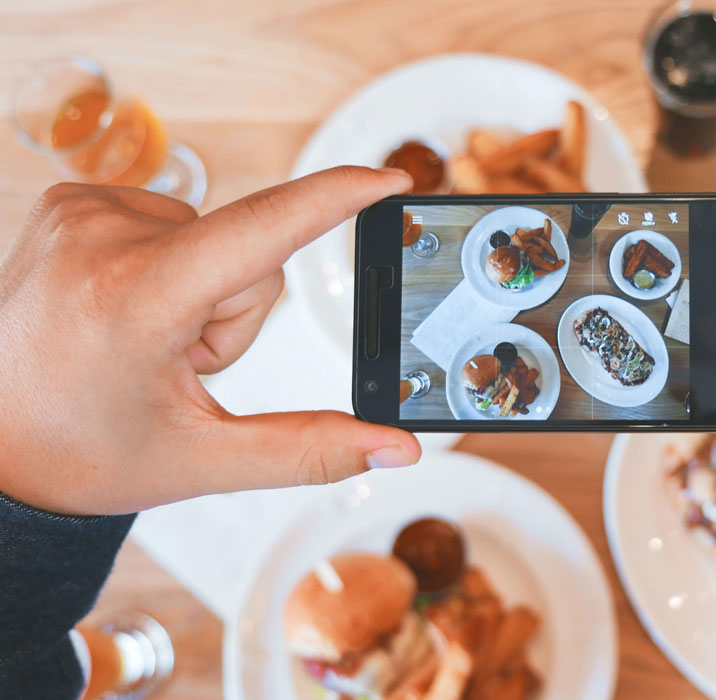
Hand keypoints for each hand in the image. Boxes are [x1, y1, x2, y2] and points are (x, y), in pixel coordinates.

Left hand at [0, 167, 420, 514]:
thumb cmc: (79, 453)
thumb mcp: (202, 460)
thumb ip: (312, 450)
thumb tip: (396, 449)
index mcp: (137, 298)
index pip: (264, 229)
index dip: (338, 198)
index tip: (390, 179)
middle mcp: (102, 236)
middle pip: (249, 254)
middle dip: (237, 313)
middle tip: (177, 364)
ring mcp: (80, 211)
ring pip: (214, 238)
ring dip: (202, 292)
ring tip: (144, 341)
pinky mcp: (71, 202)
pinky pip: (172, 222)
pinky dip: (169, 268)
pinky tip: (126, 311)